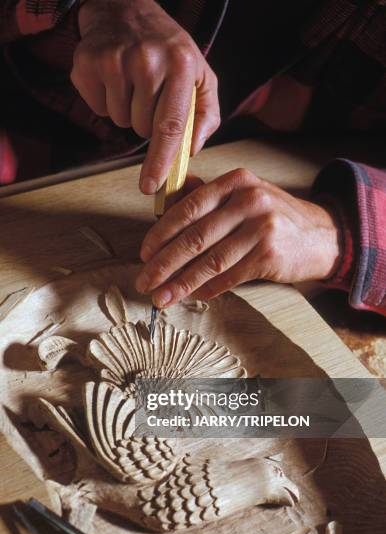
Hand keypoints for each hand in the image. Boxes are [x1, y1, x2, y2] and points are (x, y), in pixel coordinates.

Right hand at [72, 0, 219, 192]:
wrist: (126, 10)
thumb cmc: (170, 50)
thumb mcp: (201, 75)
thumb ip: (206, 116)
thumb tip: (192, 150)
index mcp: (180, 65)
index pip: (170, 126)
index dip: (160, 161)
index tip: (150, 186)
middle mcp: (146, 61)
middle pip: (142, 129)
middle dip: (147, 121)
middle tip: (150, 92)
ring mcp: (113, 60)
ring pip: (120, 121)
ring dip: (127, 110)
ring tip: (132, 82)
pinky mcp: (87, 63)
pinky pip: (98, 109)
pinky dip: (106, 101)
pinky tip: (114, 78)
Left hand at [136, 169, 340, 306]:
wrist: (321, 235)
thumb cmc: (274, 216)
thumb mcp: (244, 195)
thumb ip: (208, 195)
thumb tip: (168, 199)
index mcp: (235, 181)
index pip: (188, 208)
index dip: (161, 233)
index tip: (144, 253)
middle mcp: (249, 200)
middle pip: (195, 237)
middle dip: (164, 263)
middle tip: (145, 281)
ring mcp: (261, 228)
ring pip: (210, 261)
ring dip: (181, 283)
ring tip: (162, 297)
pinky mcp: (269, 254)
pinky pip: (229, 277)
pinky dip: (207, 289)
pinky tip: (192, 296)